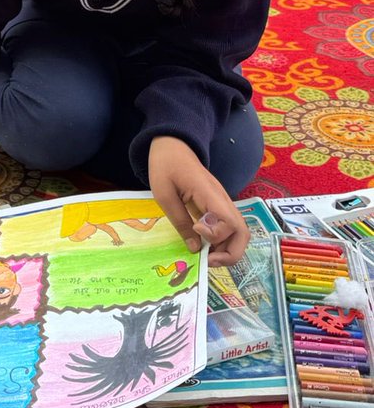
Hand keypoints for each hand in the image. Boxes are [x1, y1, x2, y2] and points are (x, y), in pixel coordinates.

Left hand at [148, 135, 249, 266]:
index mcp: (209, 193)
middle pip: (243, 231)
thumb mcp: (164, 194)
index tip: (195, 229)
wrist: (173, 146)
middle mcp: (222, 199)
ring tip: (207, 257)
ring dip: (227, 249)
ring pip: (239, 232)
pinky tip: (207, 246)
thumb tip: (195, 249)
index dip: (216, 234)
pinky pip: (229, 227)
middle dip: (231, 253)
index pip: (229, 221)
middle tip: (209, 261)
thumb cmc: (165, 166)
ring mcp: (223, 202)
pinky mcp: (219, 206)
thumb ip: (180, 221)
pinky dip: (223, 241)